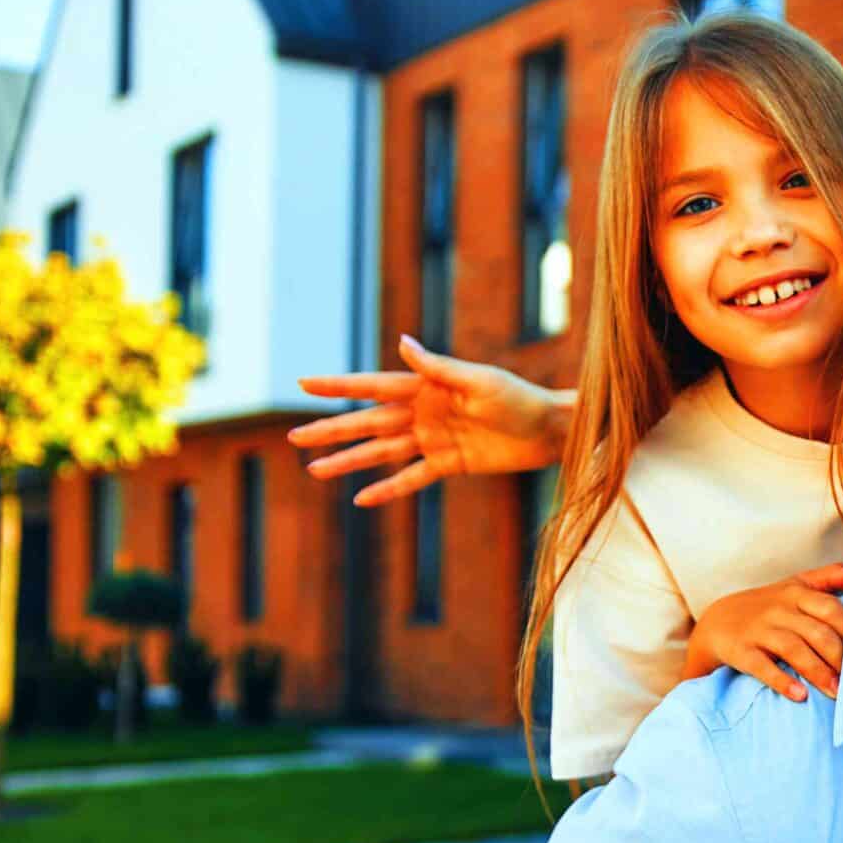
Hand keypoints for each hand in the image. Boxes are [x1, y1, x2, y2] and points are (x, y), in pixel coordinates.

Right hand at [289, 335, 564, 506]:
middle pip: (368, 423)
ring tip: (314, 470)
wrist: (549, 430)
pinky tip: (361, 498)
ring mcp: (433, 439)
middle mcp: (423, 412)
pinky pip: (411, 478)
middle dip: (332, 430)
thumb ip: (438, 368)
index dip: (338, 386)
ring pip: (381, 452)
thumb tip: (401, 343)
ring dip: (349, 461)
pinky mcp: (449, 463)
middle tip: (293, 437)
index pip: (373, 386)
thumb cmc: (519, 398)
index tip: (303, 383)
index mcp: (426, 387)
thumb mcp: (479, 381)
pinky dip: (388, 489)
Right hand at [681, 565, 842, 702]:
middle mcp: (779, 609)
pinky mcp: (741, 651)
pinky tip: (800, 696)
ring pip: (794, 649)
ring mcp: (758, 630)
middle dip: (839, 658)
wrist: (715, 623)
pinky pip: (762, 667)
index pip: (831, 609)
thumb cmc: (767, 606)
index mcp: (797, 593)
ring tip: (835, 692)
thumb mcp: (795, 584)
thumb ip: (830, 577)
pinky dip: (781, 681)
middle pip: (817, 632)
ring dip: (818, 673)